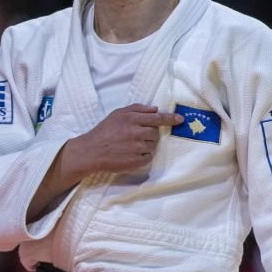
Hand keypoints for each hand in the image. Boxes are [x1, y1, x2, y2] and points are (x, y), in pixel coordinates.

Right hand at [65, 104, 182, 176]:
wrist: (92, 151)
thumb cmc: (104, 131)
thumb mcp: (117, 114)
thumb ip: (136, 109)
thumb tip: (155, 109)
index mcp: (132, 119)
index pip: (156, 118)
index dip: (170, 119)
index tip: (180, 119)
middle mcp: (136, 133)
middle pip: (156, 132)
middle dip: (150, 133)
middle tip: (136, 135)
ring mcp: (137, 148)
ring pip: (153, 145)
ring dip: (146, 144)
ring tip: (131, 145)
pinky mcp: (136, 161)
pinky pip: (148, 157)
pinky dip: (143, 155)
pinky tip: (131, 153)